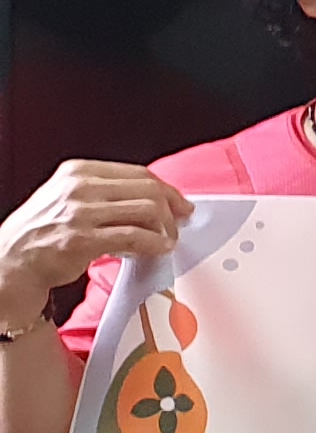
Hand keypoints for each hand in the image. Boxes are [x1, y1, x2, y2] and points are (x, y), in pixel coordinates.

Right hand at [0, 160, 188, 321]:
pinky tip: (159, 249)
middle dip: (172, 207)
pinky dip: (154, 243)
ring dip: (166, 228)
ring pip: (147, 210)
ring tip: (167, 239)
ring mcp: (80, 213)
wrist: (11, 261)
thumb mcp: (69, 197)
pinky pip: (134, 237)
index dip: (166, 189)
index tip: (178, 203)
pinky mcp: (83, 240)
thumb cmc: (42, 232)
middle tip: (180, 223)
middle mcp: (79, 187)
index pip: (138, 173)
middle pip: (148, 189)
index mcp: (78, 171)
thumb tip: (154, 199)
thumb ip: (106, 193)